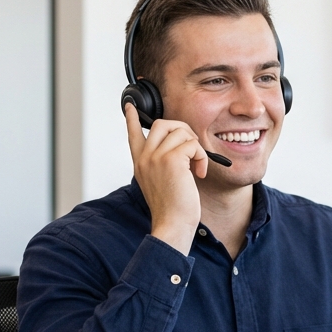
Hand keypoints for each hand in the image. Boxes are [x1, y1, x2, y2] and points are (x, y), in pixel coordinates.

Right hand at [124, 102, 207, 254]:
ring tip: (197, 166)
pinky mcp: (171, 160)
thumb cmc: (172, 209)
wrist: (172, 224)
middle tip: (192, 149)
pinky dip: (202, 157)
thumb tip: (180, 148)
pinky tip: (200, 173)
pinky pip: (193, 144)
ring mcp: (156, 157)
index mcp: (140, 164)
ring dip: (196, 147)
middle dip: (182, 130)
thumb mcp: (161, 183)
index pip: (133, 135)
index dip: (132, 119)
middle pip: (162, 123)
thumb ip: (163, 164)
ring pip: (180, 131)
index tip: (129, 107)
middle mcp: (145, 158)